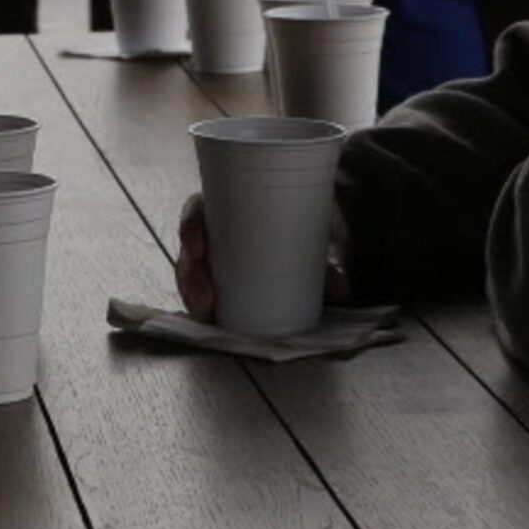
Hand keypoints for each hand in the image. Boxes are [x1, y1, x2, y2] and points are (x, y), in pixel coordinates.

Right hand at [176, 194, 349, 325]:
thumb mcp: (315, 229)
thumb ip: (327, 255)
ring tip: (207, 315)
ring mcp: (216, 259)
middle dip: (191, 277)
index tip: (198, 248)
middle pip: (189, 252)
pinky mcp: (223, 282)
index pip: (196, 212)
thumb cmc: (306, 221)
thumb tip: (339, 284)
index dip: (191, 229)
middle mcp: (214, 231)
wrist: (315, 231)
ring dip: (193, 298)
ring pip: (191, 277)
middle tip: (207, 299)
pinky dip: (202, 309)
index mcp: (225, 206)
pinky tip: (207, 322)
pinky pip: (204, 294)